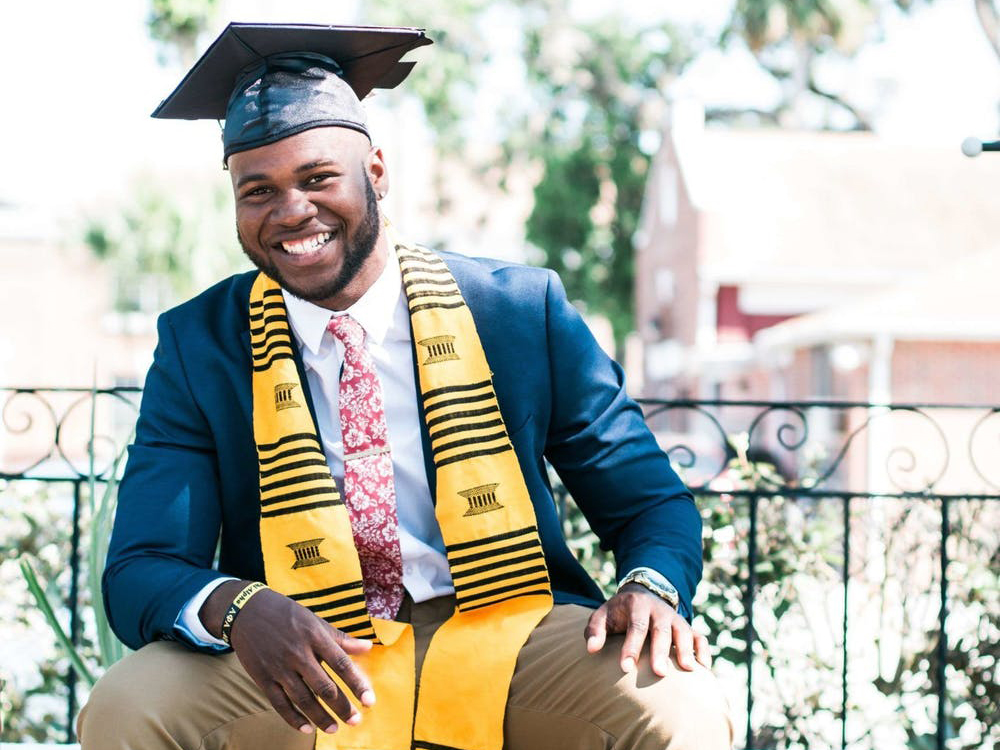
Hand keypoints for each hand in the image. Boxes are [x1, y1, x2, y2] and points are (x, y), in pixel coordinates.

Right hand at [200, 581, 374, 734]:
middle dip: (342, 707)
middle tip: (355, 721)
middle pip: (324, 686)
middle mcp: (298, 653)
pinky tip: (306, 729)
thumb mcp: (315, 621)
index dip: (357, 684)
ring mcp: (279, 667)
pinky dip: (293, 718)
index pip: (341, 664)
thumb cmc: (287, 615)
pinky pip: (279, 703)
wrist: (246, 611)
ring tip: (334, 729)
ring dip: (320, 717)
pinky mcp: (262, 677)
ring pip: (303, 699)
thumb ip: (341, 639)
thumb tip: (368, 647)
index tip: (369, 701)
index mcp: (314, 636)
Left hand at [584, 583, 710, 676]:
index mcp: (637, 605)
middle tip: (659, 673)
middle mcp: (659, 610)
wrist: (642, 595)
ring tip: (688, 669)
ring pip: (684, 632)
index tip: (626, 668)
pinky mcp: (686, 627)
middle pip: (661, 630)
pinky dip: (703, 651)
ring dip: (686, 650)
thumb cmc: (619, 613)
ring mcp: (675, 618)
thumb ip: (595, 630)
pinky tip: (703, 668)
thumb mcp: (603, 615)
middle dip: (661, 651)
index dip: (631, 647)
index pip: (635, 626)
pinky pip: (699, 637)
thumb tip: (591, 649)